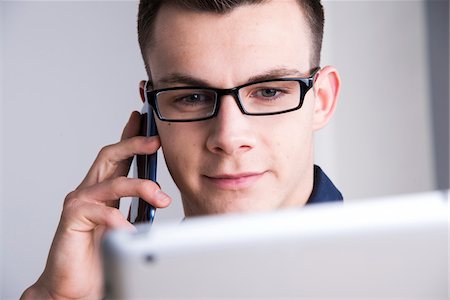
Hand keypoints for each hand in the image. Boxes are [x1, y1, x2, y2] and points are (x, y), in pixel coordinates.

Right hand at [21, 112, 171, 299]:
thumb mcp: (126, 226)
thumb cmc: (98, 256)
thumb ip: (138, 209)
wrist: (72, 286)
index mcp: (103, 191)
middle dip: (133, 144)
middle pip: (110, 156)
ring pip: (112, 182)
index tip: (144, 120)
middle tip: (155, 141)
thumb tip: (163, 198)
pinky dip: (120, 220)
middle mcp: (89, 191)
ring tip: (161, 198)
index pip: (118, 157)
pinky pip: (101, 212)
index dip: (130, 136)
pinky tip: (130, 229)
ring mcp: (79, 203)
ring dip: (141, 186)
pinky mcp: (72, 219)